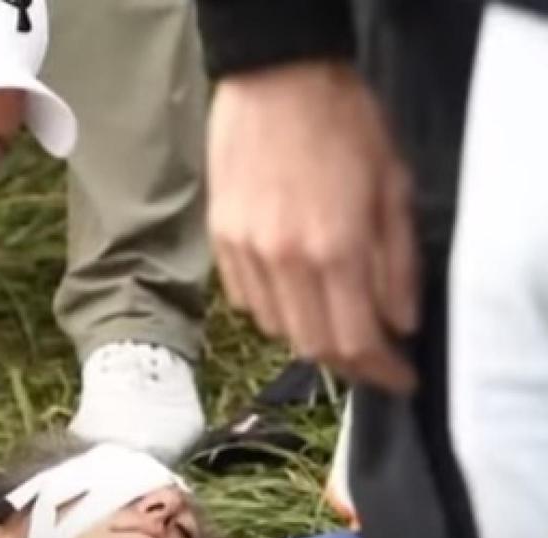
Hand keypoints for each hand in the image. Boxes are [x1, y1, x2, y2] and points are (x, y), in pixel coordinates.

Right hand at [207, 61, 417, 391]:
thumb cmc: (344, 122)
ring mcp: (244, 251)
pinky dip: (274, 309)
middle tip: (373, 356)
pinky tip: (293, 291)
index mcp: (334, 247)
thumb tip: (400, 322)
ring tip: (334, 319)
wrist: (275, 78)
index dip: (381, 371)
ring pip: (275, 328)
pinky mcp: (218, 238)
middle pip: (312, 345)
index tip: (398, 377)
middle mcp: (283, 260)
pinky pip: (244, 300)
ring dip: (310, 336)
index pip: (356, 340)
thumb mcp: (393, 186)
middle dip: (349, 362)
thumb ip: (398, 263)